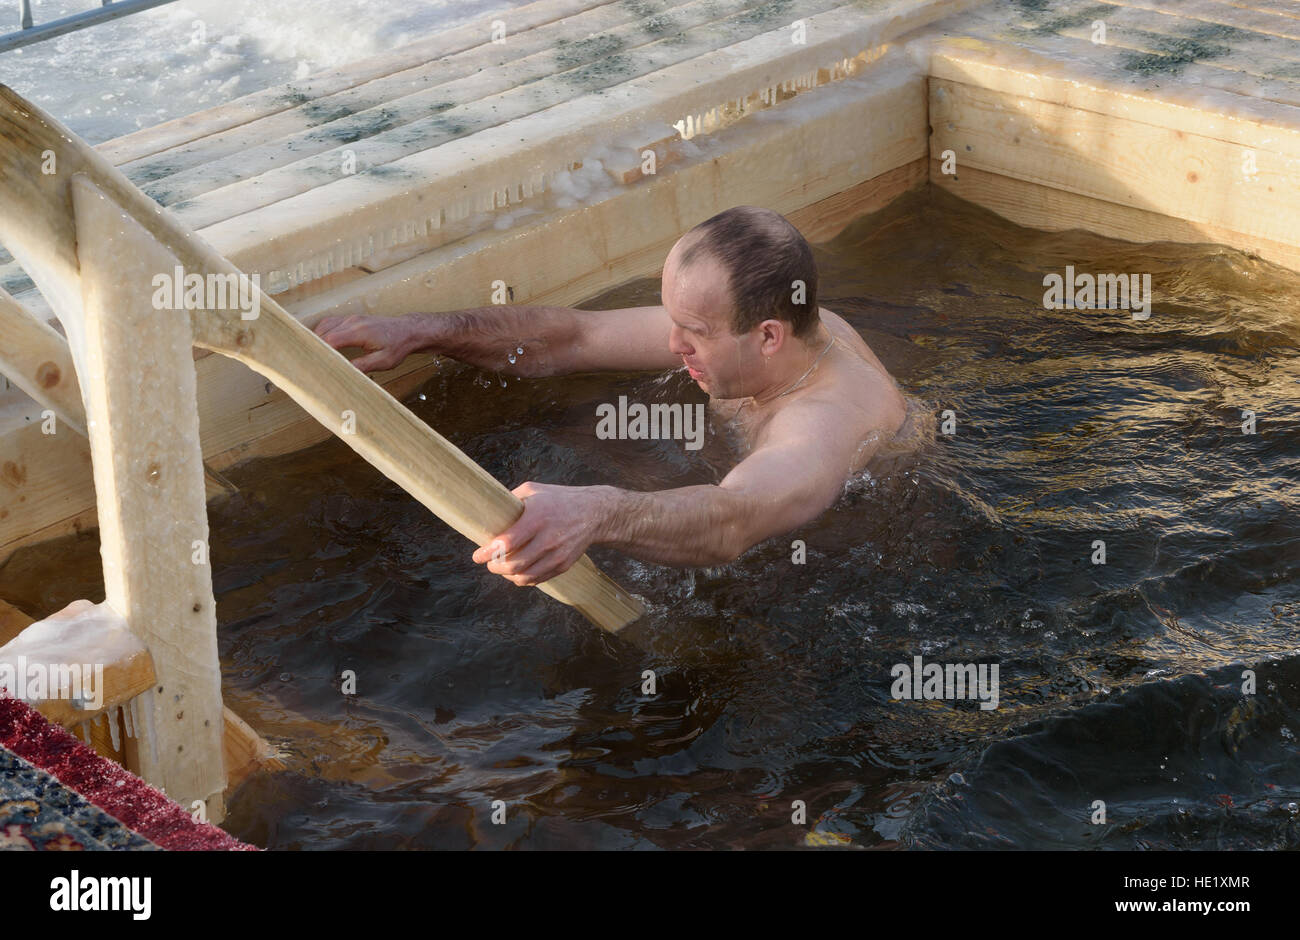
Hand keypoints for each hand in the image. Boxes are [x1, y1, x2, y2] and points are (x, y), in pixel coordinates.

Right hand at [313, 314, 416, 372]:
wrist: (408, 330)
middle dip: (314, 347)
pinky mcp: (351, 319)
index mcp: (360, 331)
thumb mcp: (384, 361)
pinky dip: (322, 333)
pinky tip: (319, 344)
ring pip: (324, 326)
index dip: (320, 351)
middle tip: (306, 363)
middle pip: (324, 332)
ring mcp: (351, 319)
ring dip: (316, 339)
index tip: (312, 363)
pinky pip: (330, 323)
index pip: (331, 339)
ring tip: (310, 355)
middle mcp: (352, 322)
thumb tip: (344, 372)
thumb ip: (363, 366)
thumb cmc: (398, 346)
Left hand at [471, 482, 607, 585]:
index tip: (477, 555)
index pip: (506, 543)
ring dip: (507, 575)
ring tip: (501, 568)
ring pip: (524, 577)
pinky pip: (537, 579)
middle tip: (488, 562)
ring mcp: (557, 554)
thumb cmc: (558, 499)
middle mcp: (547, 538)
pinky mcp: (563, 565)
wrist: (594, 512)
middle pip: (513, 565)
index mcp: (537, 518)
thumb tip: (488, 510)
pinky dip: (522, 579)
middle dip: (494, 567)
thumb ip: (511, 500)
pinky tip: (516, 572)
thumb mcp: (533, 490)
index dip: (487, 553)